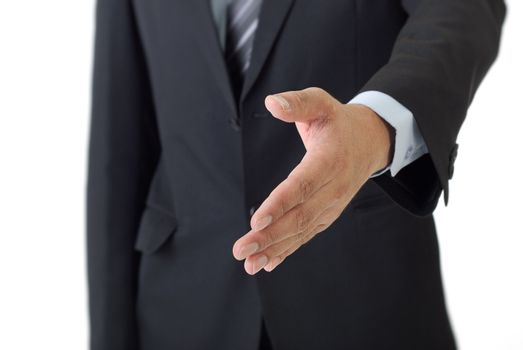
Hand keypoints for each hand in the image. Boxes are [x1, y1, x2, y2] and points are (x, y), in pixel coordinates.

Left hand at [232, 87, 393, 274]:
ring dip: (274, 248)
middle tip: (242, 250)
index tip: (256, 221)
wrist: (369, 142)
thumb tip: (272, 102)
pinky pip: (306, 234)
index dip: (279, 204)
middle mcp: (333, 188)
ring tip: (249, 263)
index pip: (302, 186)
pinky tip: (267, 263)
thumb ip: (297, 103)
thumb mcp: (320, 103)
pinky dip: (287, 250)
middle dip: (269, 236)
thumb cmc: (338, 122)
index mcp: (329, 160)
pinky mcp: (327, 214)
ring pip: (301, 230)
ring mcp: (332, 205)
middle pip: (299, 216)